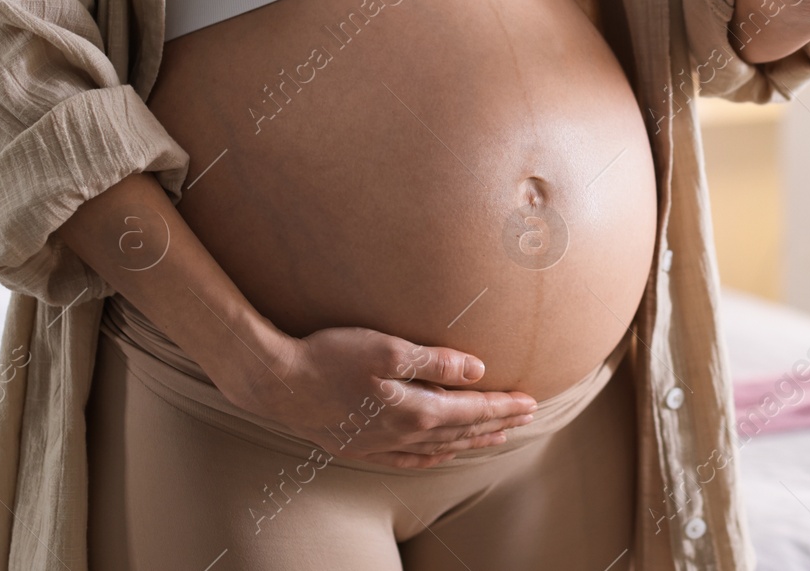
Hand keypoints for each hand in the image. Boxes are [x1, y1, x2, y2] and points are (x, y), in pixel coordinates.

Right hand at [233, 325, 538, 468]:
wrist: (277, 383)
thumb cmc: (331, 357)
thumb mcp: (388, 348)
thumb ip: (436, 361)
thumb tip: (477, 369)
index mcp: (415, 410)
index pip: (472, 411)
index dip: (503, 406)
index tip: (531, 402)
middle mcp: (403, 435)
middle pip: (462, 433)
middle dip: (497, 424)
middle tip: (526, 418)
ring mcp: (380, 446)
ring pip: (439, 449)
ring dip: (471, 442)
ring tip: (497, 437)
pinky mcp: (360, 447)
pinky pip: (408, 461)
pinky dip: (433, 457)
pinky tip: (439, 455)